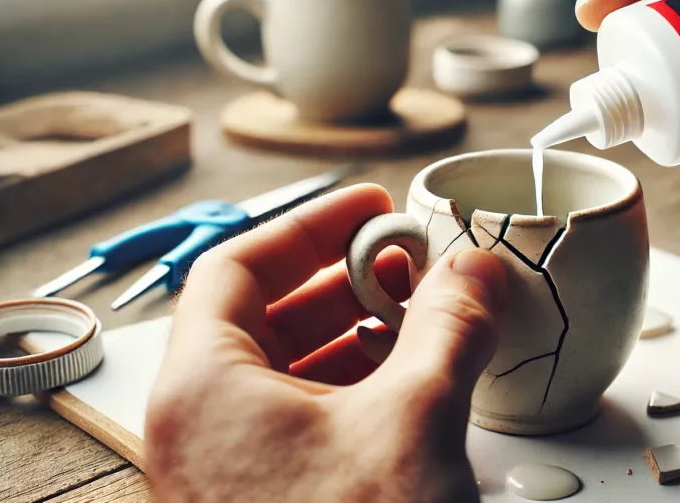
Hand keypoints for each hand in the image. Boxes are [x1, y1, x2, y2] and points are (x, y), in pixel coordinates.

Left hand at [144, 184, 506, 502]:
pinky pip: (312, 418)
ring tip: (427, 318)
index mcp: (204, 387)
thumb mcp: (412, 423)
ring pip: (294, 368)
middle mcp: (207, 424)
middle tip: (414, 263)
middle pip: (268, 312)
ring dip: (364, 333)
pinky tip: (418, 384)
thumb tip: (476, 267)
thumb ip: (449, 329)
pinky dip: (364, 386)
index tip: (371, 207)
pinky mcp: (276, 501)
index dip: (311, 225)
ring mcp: (238, 468)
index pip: (238, 264)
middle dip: (350, 279)